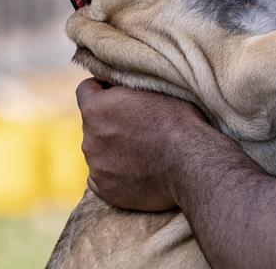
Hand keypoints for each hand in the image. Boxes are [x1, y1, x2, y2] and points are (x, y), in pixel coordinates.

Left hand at [75, 77, 206, 211]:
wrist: (190, 163)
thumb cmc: (177, 121)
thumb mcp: (152, 89)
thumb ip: (126, 89)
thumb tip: (117, 85)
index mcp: (96, 108)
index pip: (85, 90)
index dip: (102, 88)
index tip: (117, 93)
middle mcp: (89, 137)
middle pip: (93, 123)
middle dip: (109, 122)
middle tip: (138, 125)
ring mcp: (96, 166)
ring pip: (98, 151)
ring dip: (113, 148)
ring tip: (143, 151)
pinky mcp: (105, 190)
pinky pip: (101, 177)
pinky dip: (115, 173)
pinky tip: (137, 171)